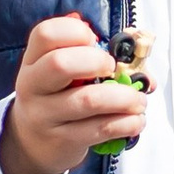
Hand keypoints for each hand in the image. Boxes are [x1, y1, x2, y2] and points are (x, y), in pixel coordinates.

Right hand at [0, 14, 147, 173]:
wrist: (33, 142)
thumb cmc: (57, 97)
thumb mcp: (61, 74)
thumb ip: (92, 57)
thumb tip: (140, 66)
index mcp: (33, 59)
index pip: (45, 35)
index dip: (76, 31)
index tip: (95, 41)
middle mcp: (32, 85)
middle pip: (60, 64)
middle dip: (97, 61)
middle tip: (114, 68)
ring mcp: (44, 115)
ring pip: (88, 100)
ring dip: (124, 98)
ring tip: (138, 100)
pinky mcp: (62, 140)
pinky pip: (100, 128)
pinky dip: (126, 122)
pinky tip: (135, 120)